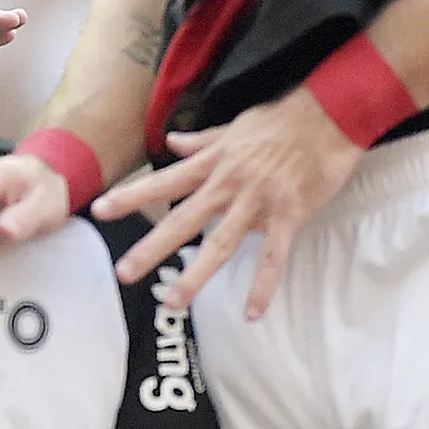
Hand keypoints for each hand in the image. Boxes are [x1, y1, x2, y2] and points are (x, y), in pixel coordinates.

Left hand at [95, 86, 360, 316]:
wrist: (329, 115)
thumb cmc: (281, 120)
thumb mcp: (233, 127)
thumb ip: (201, 142)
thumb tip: (172, 143)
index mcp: (212, 163)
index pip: (163, 182)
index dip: (131, 197)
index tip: (99, 210)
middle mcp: (228, 184)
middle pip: (183, 220)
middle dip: (151, 247)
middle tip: (123, 273)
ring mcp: (258, 201)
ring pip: (221, 243)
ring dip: (197, 274)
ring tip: (173, 301)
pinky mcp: (289, 214)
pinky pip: (274, 256)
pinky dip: (263, 285)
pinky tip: (252, 312)